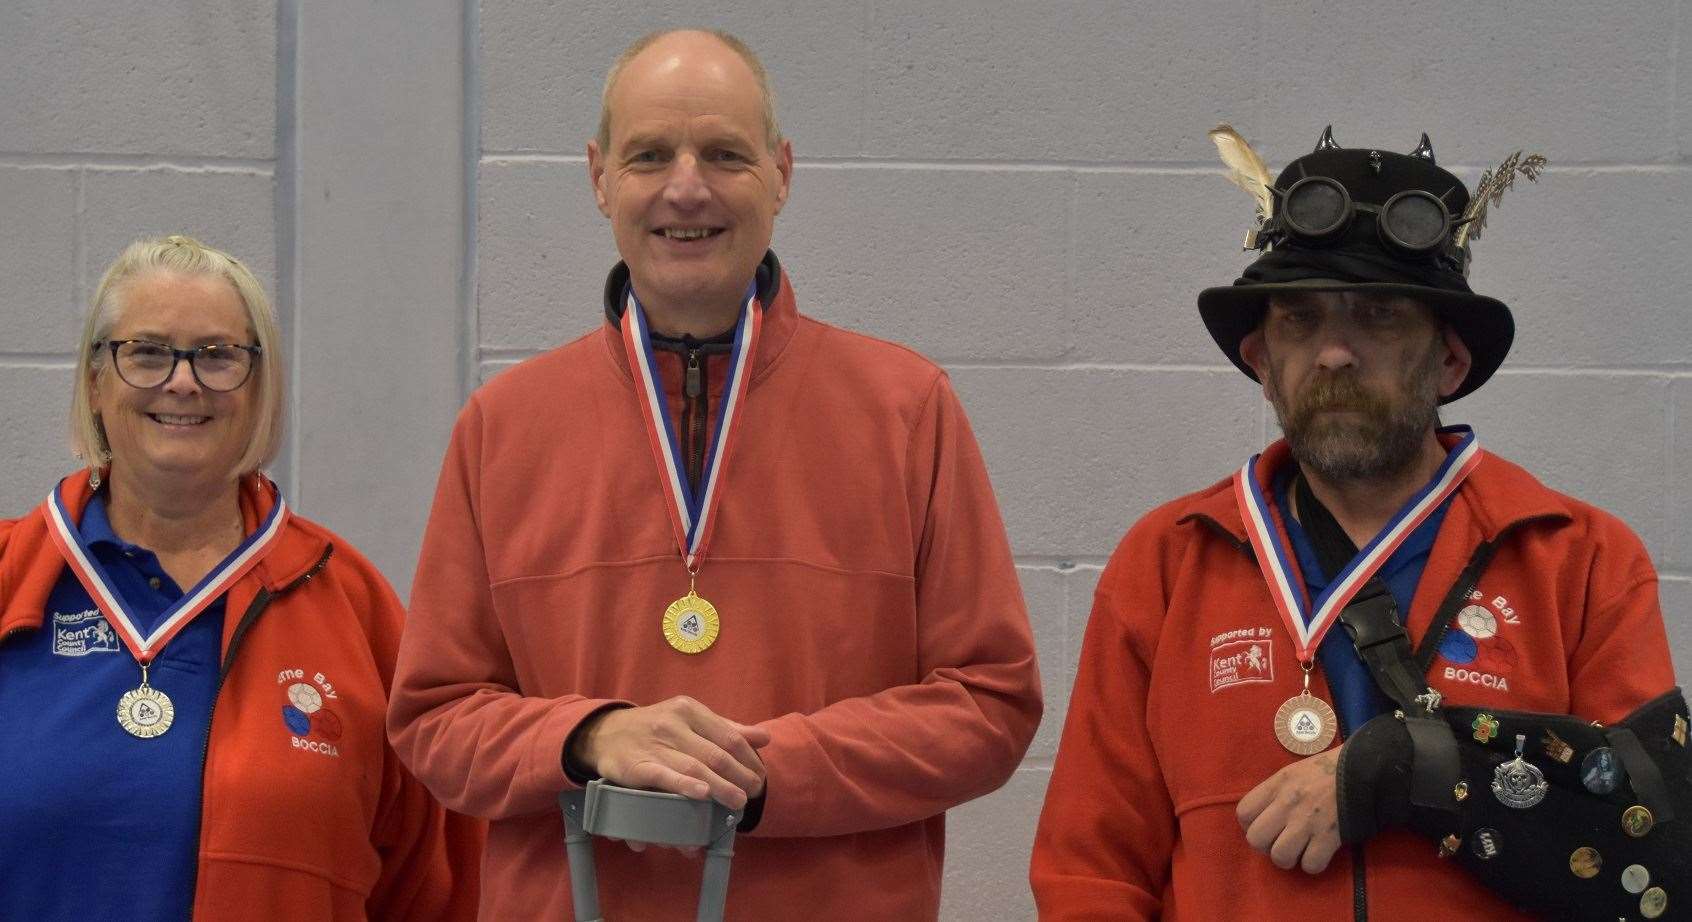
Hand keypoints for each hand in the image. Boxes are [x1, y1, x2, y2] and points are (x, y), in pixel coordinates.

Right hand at [571, 696, 770, 810]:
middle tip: (752, 794)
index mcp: (690, 710)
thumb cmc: (656, 727)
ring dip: (720, 787)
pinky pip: (662, 775)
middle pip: (715, 754)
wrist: (605, 733)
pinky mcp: (636, 765)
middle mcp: (673, 724)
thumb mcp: (689, 719)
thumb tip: (764, 737)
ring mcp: (654, 744)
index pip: (728, 735)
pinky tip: (701, 794)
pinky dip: (683, 784)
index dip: (748, 758)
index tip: (760, 776)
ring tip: (737, 802)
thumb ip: (725, 728)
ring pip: (694, 767)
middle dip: (739, 776)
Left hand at [1236, 748, 1342, 873]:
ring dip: (1287, 858)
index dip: (1250, 824)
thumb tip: (1261, 817)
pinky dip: (1313, 864)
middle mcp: (1288, 803)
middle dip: (1265, 845)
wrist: (1364, 770)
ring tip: (1298, 850)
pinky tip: (1318, 853)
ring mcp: (1308, 822)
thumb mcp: (1292, 772)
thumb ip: (1274, 792)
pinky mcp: (1329, 838)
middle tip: (1279, 841)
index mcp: (1277, 784)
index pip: (1243, 813)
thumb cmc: (1326, 771)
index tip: (1264, 825)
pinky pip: (1310, 865)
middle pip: (1255, 839)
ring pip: (1280, 856)